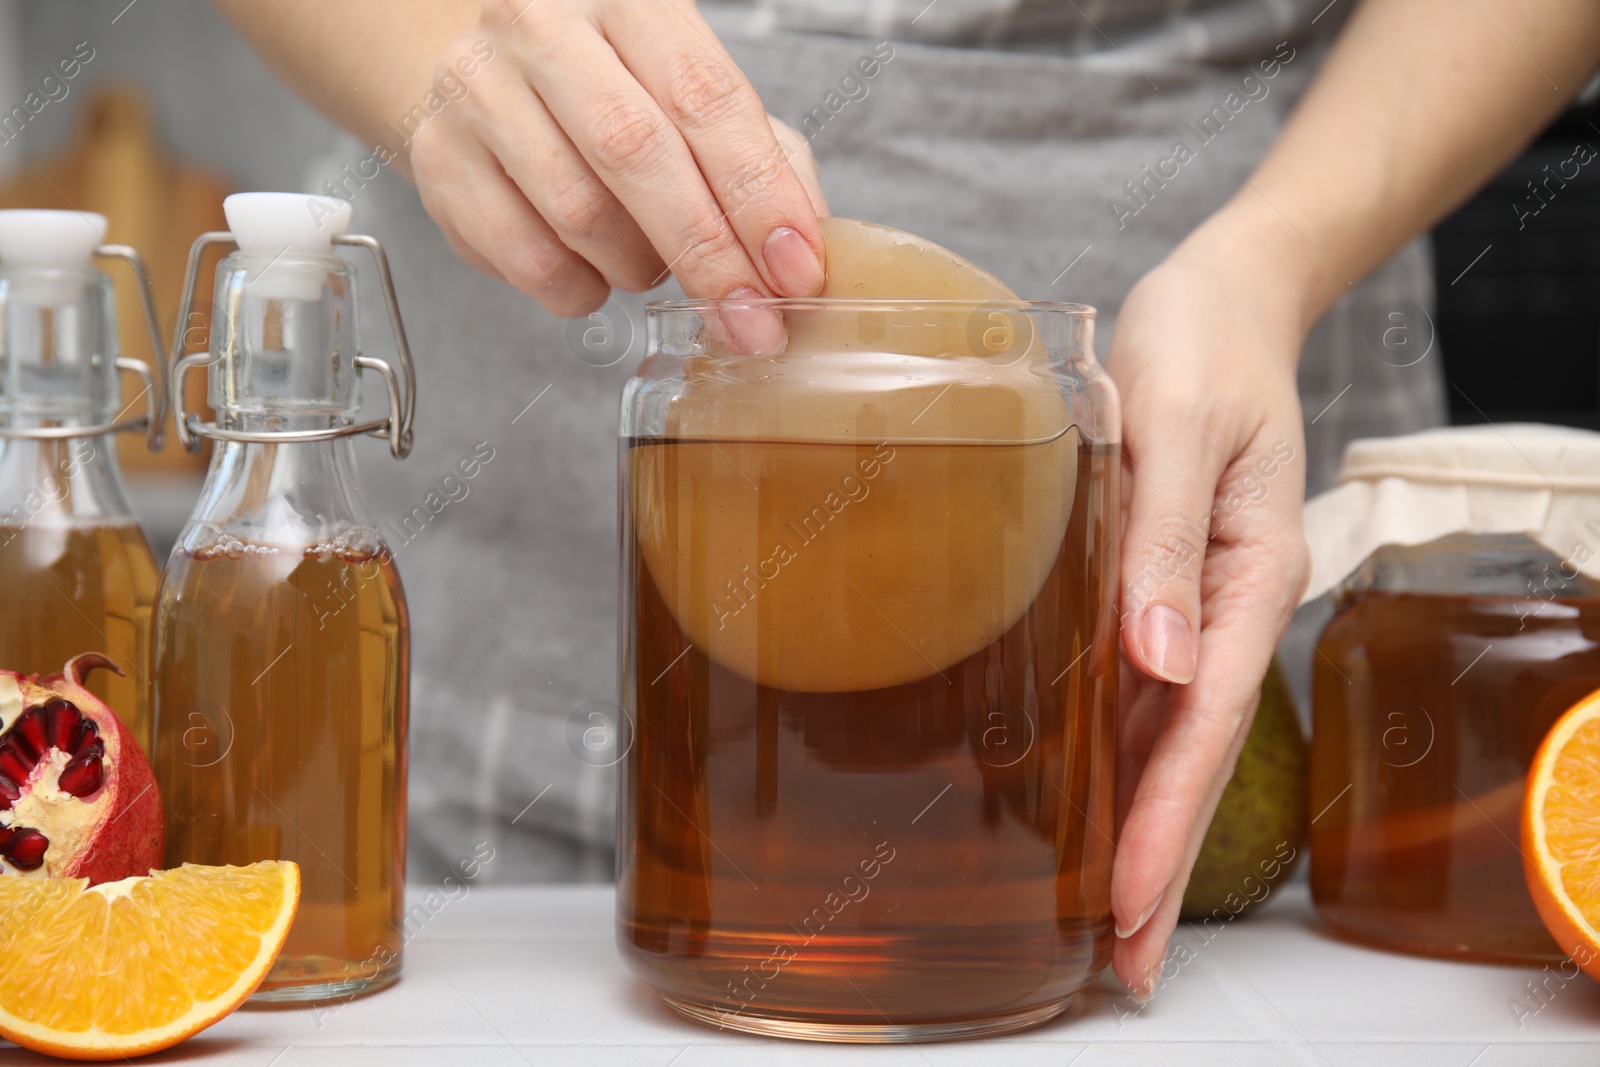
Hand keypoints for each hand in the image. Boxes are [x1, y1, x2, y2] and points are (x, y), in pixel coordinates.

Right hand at [410, 0, 826, 316]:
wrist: (493, 83)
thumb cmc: (615, 96)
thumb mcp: (697, 103)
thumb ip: (765, 163)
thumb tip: (804, 254)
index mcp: (631, 1)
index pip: (705, 96)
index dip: (758, 192)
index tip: (796, 269)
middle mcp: (544, 28)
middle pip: (636, 152)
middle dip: (708, 253)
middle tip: (750, 321)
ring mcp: (479, 90)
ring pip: (579, 212)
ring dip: (638, 267)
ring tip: (650, 261)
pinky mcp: (440, 161)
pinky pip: (529, 259)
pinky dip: (580, 289)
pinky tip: (592, 270)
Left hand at [1104, 206, 1312, 997]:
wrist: (1222, 297)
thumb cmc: (1201, 343)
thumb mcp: (1176, 422)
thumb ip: (1162, 539)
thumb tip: (1158, 661)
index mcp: (1246, 577)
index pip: (1204, 726)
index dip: (1165, 823)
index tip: (1129, 906)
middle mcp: (1225, 607)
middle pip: (1194, 758)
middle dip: (1159, 864)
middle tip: (1122, 966)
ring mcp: (1197, 605)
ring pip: (1172, 739)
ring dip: (1145, 831)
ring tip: (1112, 924)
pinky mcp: (1163, 588)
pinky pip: (1149, 694)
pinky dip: (1129, 763)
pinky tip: (1100, 806)